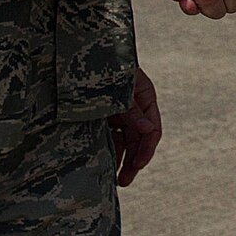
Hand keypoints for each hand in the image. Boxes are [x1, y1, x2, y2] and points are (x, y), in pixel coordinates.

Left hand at [108, 67, 161, 185]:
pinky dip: (107, 150)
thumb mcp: (122, 88)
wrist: (82, 54)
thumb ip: (133, 110)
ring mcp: (118, 112)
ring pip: (124, 141)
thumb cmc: (104, 67)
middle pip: (139, 140)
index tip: (137, 165)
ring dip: (120, 159)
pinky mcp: (103, 116)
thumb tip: (149, 131)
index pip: (153, 129)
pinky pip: (108, 137)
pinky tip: (101, 162)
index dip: (146, 149)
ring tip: (112, 178)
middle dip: (133, 161)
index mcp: (146, 97)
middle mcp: (135, 107)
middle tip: (124, 181)